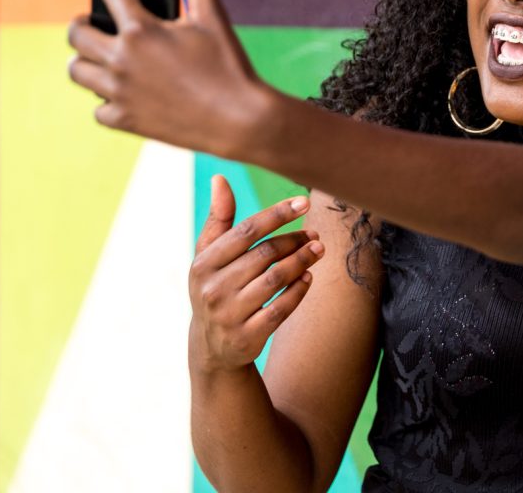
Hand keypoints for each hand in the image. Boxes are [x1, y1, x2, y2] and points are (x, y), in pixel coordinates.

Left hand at [67, 0, 274, 158]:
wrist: (240, 120)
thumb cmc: (228, 65)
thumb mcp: (212, 15)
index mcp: (142, 30)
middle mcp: (122, 59)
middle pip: (76, 34)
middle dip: (83, 25)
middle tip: (96, 25)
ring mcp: (119, 92)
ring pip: (77, 71)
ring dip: (86, 61)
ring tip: (104, 58)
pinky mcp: (125, 120)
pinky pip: (97, 107)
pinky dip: (106, 99)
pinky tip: (123, 93)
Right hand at [188, 175, 323, 373]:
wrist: (212, 346)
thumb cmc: (216, 286)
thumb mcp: (209, 256)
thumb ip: (219, 219)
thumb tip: (219, 178)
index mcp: (203, 263)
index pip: (246, 231)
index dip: (278, 214)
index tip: (305, 202)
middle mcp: (213, 288)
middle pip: (265, 254)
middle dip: (295, 240)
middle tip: (315, 234)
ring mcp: (229, 314)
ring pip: (275, 280)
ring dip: (302, 261)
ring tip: (319, 250)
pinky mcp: (246, 336)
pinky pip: (280, 309)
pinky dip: (298, 291)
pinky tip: (309, 277)